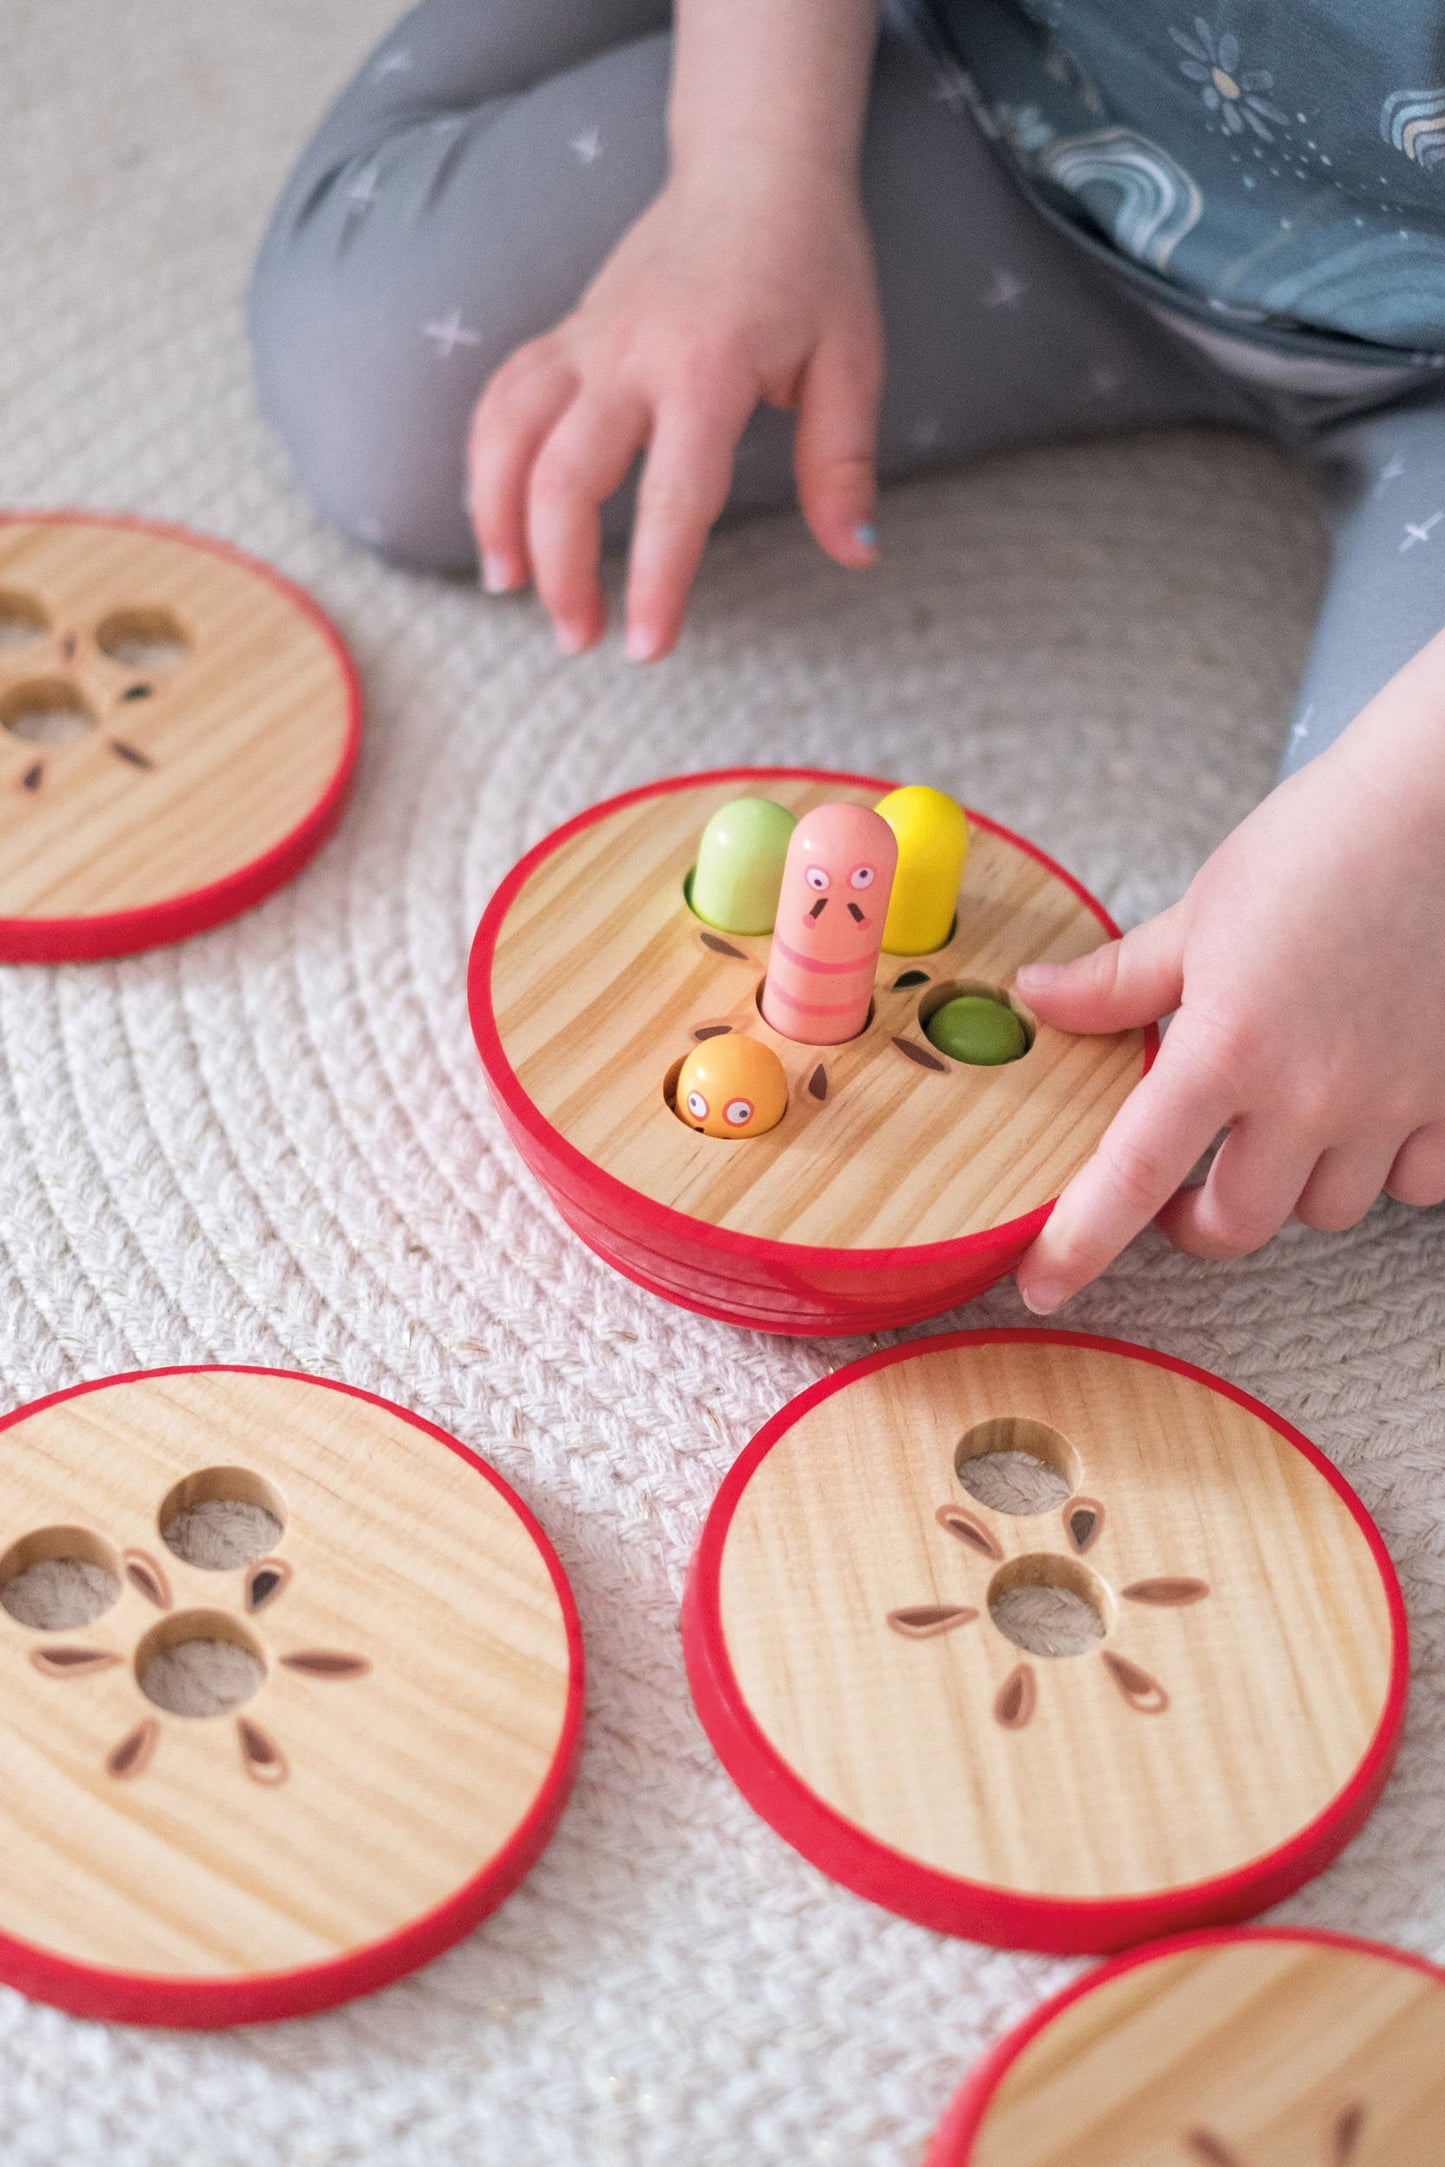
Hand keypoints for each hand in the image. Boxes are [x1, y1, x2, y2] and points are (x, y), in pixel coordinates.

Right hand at [467, 160, 882, 658]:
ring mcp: (588, 340)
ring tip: (508, 588)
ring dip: (496, 517)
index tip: (646, 649)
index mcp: (708, 370)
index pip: (672, 498)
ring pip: (509, 434)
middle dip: (561, 571)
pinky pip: (503, 399)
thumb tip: (857, 554)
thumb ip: (843, 464)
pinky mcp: (566, 333)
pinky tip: (496, 518)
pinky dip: (486, 461)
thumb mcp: (851, 361)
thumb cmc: (813, 265)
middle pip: (563, 477)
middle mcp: (631, 356)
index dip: (655, 582)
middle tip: (580, 639)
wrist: (754, 163)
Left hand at [1013, 679, 1444, 1310]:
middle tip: (1183, 1187)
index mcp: (1226, 1047)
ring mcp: (1391, 1103)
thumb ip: (1119, 981)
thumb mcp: (1201, 910)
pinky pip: (1417, 1185)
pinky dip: (1386, 1170)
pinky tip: (1365, 1118)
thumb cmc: (1326, 844)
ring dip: (1290, 1188)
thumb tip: (1038, 1001)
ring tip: (1280, 1129)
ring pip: (1326, 1210)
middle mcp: (1309, 1094)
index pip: (1132, 1174)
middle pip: (1237, 1224)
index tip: (1042, 1283)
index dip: (1080, 1241)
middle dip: (1197, 1222)